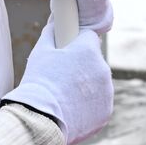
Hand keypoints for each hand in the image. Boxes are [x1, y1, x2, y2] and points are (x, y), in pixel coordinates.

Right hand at [2, 21, 112, 144]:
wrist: (40, 120)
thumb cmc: (38, 83)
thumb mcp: (40, 53)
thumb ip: (50, 35)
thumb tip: (54, 24)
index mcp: (88, 50)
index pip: (90, 37)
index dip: (78, 42)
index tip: (69, 51)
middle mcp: (103, 69)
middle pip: (95, 61)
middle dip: (82, 66)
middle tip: (62, 77)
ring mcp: (107, 92)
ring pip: (98, 83)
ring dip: (87, 86)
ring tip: (65, 96)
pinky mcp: (106, 112)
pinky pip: (99, 103)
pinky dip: (89, 106)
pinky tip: (72, 109)